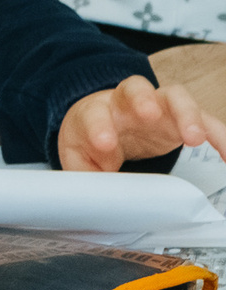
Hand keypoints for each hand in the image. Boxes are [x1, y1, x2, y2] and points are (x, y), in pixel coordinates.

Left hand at [58, 74, 225, 171]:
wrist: (102, 127)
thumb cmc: (90, 142)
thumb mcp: (78, 159)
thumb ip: (82, 175)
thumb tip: (91, 201)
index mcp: (95, 112)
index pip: (94, 112)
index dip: (98, 126)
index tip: (105, 144)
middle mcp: (126, 103)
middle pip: (134, 88)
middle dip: (142, 99)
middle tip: (150, 115)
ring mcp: (157, 107)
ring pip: (174, 97)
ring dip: (187, 114)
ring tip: (196, 139)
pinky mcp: (181, 119)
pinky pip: (205, 120)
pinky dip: (219, 135)